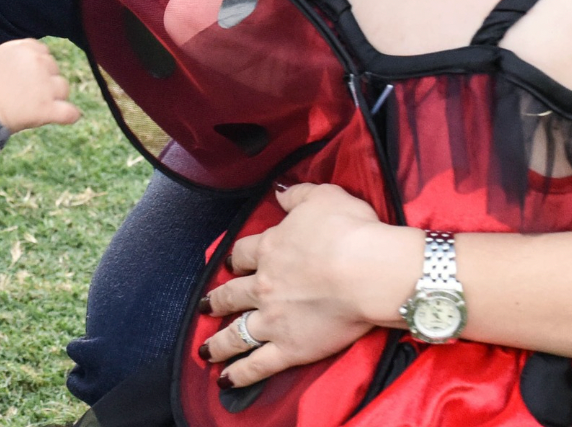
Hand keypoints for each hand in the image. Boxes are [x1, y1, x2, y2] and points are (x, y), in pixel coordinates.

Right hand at [0, 38, 79, 132]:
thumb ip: (10, 56)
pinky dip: (69, 116)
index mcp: (24, 48)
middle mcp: (38, 62)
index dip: (37, 66)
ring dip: (54, 97)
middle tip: (27, 95)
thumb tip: (20, 62)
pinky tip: (64, 118)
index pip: (42, 52)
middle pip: (53, 69)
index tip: (28, 78)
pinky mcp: (48, 108)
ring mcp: (45, 85)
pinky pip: (70, 112)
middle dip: (45, 81)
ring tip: (35, 108)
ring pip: (63, 89)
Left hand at [200, 184, 417, 387]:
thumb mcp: (322, 197)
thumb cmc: (349, 231)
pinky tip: (226, 379)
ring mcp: (273, 319)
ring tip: (205, 349)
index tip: (231, 264)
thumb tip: (278, 193)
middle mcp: (264, 285)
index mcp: (270, 249)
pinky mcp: (289, 348)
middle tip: (207, 306)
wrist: (366, 270)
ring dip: (218, 341)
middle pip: (231, 294)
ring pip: (236, 332)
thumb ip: (297, 195)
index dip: (235, 259)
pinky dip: (240, 373)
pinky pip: (257, 364)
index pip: (243, 254)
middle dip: (217, 301)